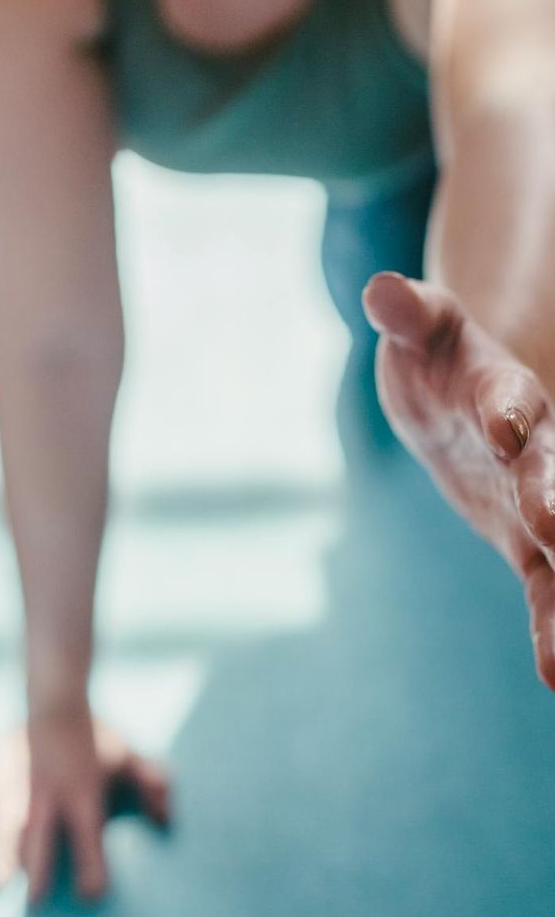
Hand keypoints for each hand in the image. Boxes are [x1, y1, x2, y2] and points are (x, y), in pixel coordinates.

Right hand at [0, 713, 169, 902]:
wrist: (56, 699)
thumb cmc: (95, 737)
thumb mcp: (127, 758)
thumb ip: (150, 785)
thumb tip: (168, 818)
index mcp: (82, 793)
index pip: (89, 834)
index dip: (93, 864)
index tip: (94, 894)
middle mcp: (48, 793)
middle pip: (44, 833)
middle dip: (41, 866)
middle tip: (37, 903)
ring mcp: (16, 785)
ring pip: (6, 823)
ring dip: (0, 854)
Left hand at [363, 271, 554, 687]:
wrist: (465, 398)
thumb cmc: (438, 357)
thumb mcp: (421, 331)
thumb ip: (405, 314)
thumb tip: (379, 290)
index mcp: (500, 391)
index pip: (508, 399)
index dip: (505, 411)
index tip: (504, 427)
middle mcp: (532, 448)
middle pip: (549, 471)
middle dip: (553, 495)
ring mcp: (536, 498)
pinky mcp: (527, 542)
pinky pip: (544, 588)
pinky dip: (552, 626)